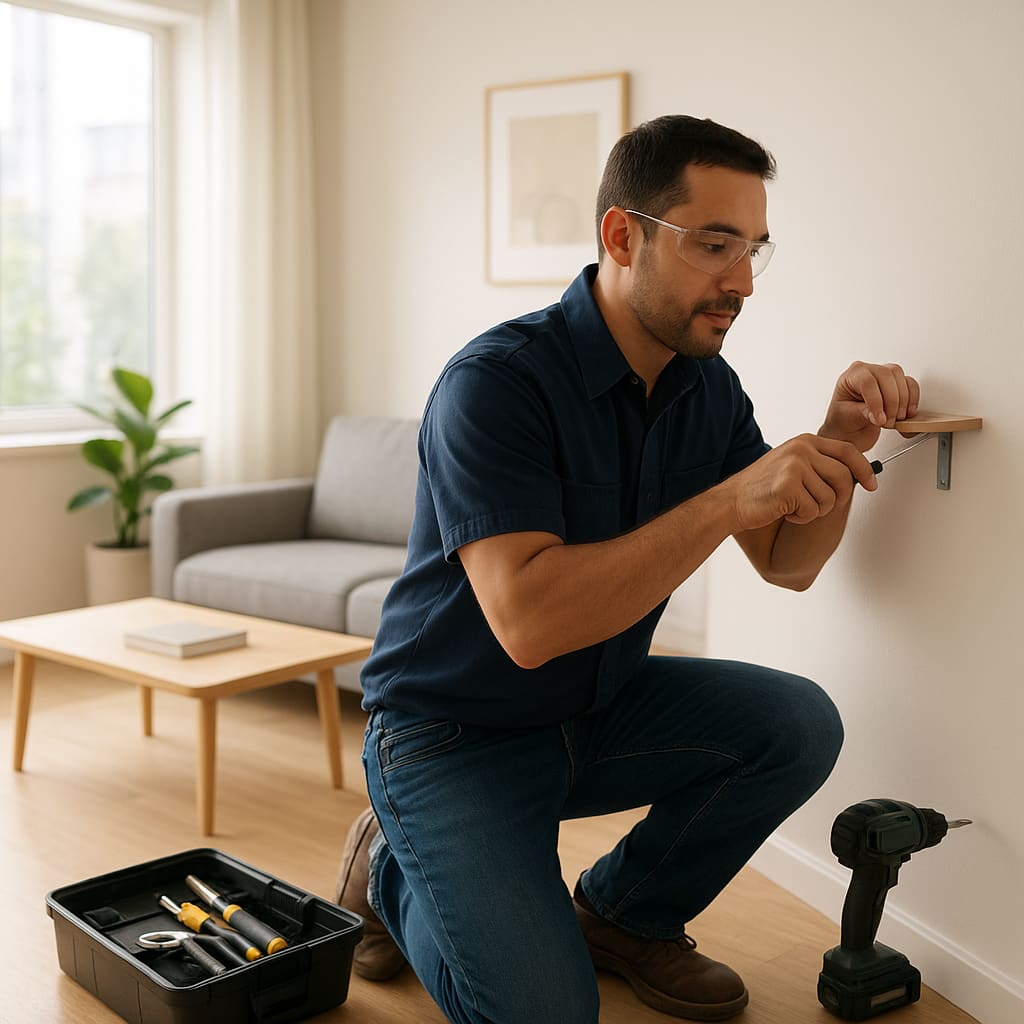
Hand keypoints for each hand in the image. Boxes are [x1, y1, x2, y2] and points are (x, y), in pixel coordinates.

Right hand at [727, 434, 876, 531]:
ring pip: (830, 498)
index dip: (864, 469)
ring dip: (815, 510)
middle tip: (817, 506)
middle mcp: (801, 449)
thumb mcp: (794, 466)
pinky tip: (784, 511)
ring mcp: (794, 466)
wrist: (732, 501)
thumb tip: (857, 476)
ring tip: (794, 506)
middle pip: (843, 477)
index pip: (848, 451)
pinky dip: (801, 518)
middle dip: (837, 498)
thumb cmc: (763, 488)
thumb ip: (821, 465)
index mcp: (805, 441)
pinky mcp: (788, 486)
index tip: (872, 485)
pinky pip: (812, 510)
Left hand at [819, 361, 920, 451]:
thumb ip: (862, 413)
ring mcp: (883, 376)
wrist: (849, 431)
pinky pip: (911, 385)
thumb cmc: (842, 422)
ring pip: (900, 378)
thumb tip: (879, 414)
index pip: (867, 381)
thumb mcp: (847, 418)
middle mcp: (867, 372)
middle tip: (887, 422)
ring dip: (902, 402)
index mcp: (851, 376)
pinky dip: (912, 400)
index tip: (879, 419)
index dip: (876, 401)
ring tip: (894, 420)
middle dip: (891, 402)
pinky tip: (907, 413)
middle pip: (887, 375)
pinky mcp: (897, 385)